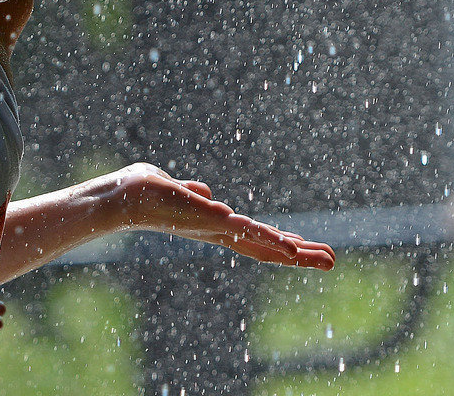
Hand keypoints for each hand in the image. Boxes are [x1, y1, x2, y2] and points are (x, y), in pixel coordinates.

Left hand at [106, 163, 335, 270]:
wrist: (121, 196)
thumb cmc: (142, 193)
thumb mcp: (176, 191)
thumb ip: (193, 195)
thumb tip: (206, 193)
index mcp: (213, 225)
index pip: (254, 238)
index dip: (280, 245)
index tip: (306, 251)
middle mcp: (217, 232)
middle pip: (265, 247)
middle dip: (299, 255)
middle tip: (332, 262)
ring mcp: (214, 228)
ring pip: (261, 243)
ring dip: (292, 251)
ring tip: (321, 258)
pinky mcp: (208, 220)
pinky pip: (244, 232)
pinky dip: (267, 239)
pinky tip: (289, 247)